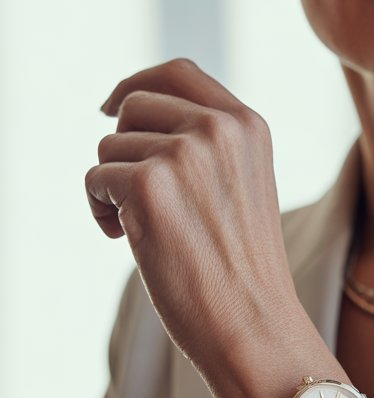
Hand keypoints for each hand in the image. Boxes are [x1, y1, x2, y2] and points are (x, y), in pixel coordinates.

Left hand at [85, 58, 296, 391]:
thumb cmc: (243, 269)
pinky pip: (95, 178)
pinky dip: (99, 212)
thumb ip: (207, 144)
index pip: (179, 72)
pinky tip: (126, 241)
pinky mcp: (149, 186)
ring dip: (111, 186)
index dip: (136, 83)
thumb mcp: (242, 185)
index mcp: (248, 125)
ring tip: (139, 229)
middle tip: (134, 196)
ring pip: (110, 145)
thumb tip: (132, 112)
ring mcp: (184, 154)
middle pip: (134, 105)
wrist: (255, 325)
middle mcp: (219, 129)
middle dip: (122, 146)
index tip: (110, 106)